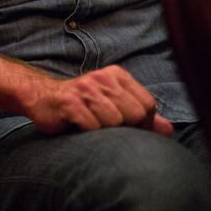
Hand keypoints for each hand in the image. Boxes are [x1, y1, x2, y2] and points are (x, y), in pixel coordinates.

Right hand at [27, 65, 173, 136]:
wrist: (41, 97)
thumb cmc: (80, 104)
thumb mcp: (113, 104)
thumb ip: (141, 115)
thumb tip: (168, 130)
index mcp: (116, 75)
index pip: (147, 104)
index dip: (143, 123)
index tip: (128, 128)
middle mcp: (102, 78)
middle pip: (134, 115)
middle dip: (124, 128)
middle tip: (107, 129)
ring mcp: (85, 89)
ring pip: (114, 123)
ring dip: (103, 131)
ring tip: (90, 126)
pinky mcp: (70, 103)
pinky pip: (92, 128)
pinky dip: (88, 134)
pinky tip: (78, 127)